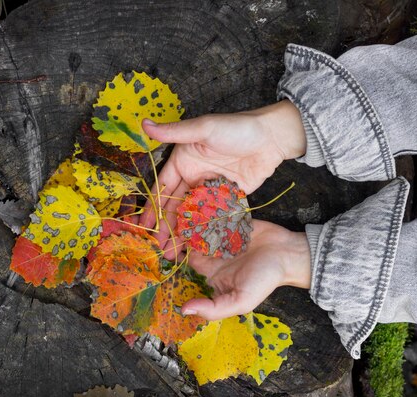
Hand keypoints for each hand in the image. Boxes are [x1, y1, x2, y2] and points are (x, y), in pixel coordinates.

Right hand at [140, 100, 305, 247]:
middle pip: (175, 205)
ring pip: (192, 214)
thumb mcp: (204, 128)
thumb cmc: (237, 128)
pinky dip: (204, 230)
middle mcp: (194, 176)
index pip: (163, 188)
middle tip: (159, 247)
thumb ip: (174, 131)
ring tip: (174, 252)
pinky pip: (212, 216)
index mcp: (183, 161)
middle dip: (166, 226)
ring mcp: (210, 189)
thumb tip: (144, 124)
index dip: (152, 207)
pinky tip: (197, 245)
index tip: (143, 226)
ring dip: (183, 232)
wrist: (272, 138)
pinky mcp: (227, 198)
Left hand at [181, 220, 310, 320]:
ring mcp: (222, 237)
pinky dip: (207, 211)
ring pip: (199, 226)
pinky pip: (214, 215)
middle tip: (176, 223)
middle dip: (183, 234)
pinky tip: (201, 203)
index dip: (178, 256)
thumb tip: (184, 311)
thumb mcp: (240, 301)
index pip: (187, 265)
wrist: (289, 254)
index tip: (169, 246)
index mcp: (212, 274)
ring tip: (187, 210)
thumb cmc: (265, 280)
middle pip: (190, 242)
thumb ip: (213, 308)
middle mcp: (214, 255)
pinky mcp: (232, 222)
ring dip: (193, 220)